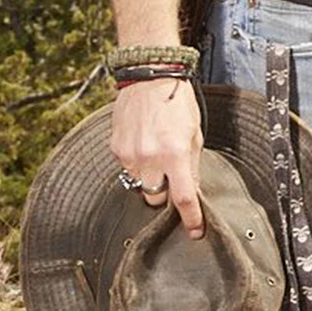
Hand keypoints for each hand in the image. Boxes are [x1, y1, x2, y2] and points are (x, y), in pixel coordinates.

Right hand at [110, 76, 208, 235]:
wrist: (149, 78)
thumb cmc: (177, 103)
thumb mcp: (195, 134)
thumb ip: (192, 166)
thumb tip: (191, 192)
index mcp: (175, 154)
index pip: (183, 198)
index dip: (191, 219)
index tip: (195, 232)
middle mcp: (150, 158)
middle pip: (154, 199)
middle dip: (164, 195)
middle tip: (171, 179)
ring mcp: (129, 154)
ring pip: (138, 185)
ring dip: (149, 178)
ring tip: (156, 155)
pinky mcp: (116, 149)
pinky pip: (127, 169)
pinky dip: (137, 164)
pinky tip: (144, 144)